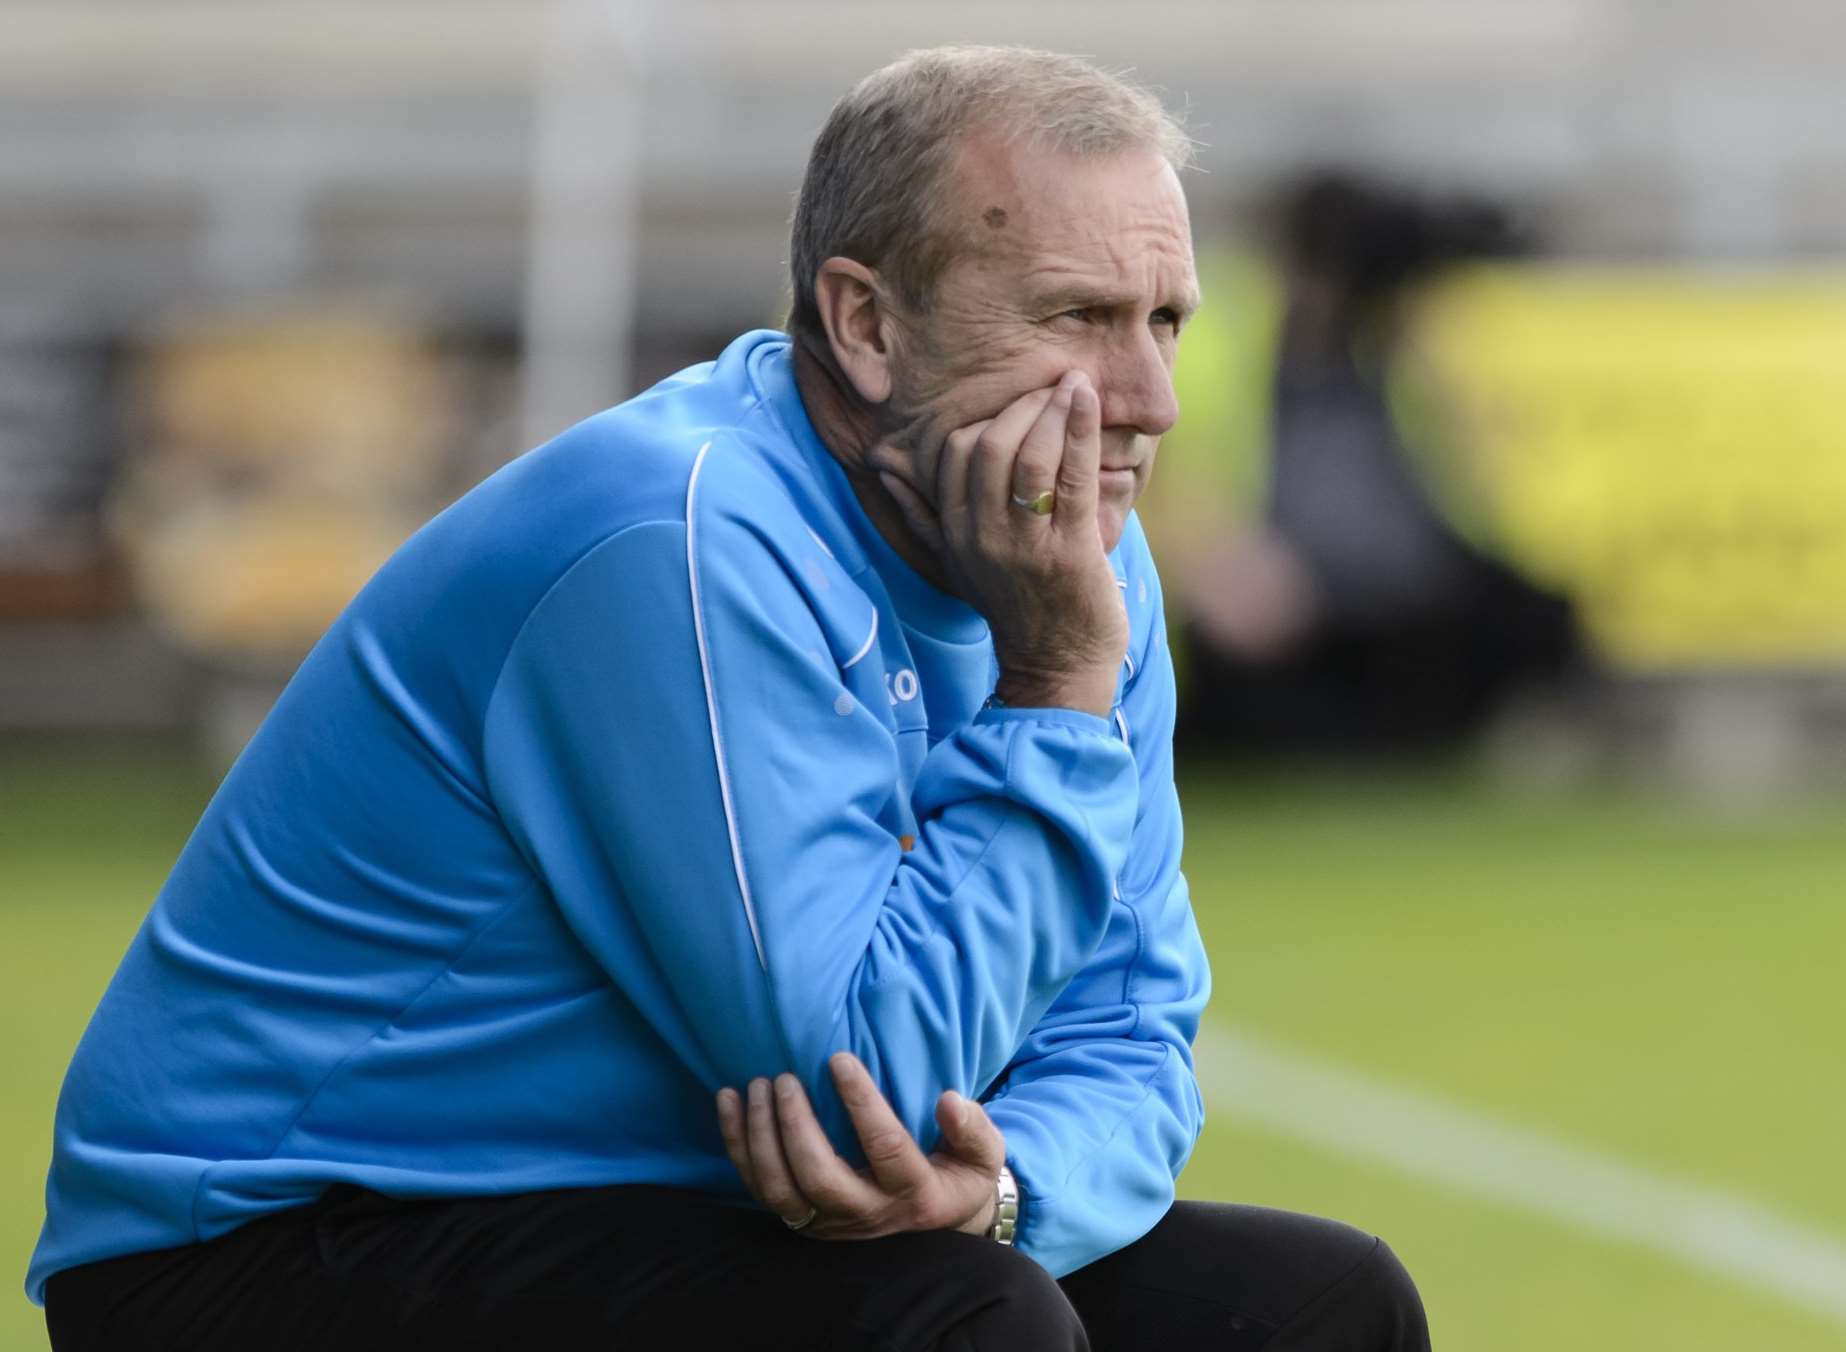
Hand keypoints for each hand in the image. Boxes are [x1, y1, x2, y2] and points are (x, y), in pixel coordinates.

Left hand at [715, 1051, 1004, 1239]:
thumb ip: (974, 1129)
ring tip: (757, 1086)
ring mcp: (829, 1223)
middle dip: (795, 1126)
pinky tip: (728, 1101)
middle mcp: (866, 1214)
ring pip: (781, 1191)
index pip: (883, 1148)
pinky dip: (737, 1147)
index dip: (861, 1103)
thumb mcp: (983, 1157)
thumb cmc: (958, 1175)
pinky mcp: (801, 1220)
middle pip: (819, 1178)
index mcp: (913, 1193)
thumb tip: (950, 1099)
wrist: (936, 1222)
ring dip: (761, 1137)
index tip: (839, 1058)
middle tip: (785, 1078)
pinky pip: (759, 1189)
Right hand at [877, 371, 1127, 716]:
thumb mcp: (956, 564)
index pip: (954, 453)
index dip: (985, 416)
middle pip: (989, 446)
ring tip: (1075, 384)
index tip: (1017, 399)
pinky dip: (1080, 430)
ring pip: (1029, 456)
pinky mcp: (1069, 552)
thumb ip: (922, 518)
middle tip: (1052, 384)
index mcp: (956, 533)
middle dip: (1021, 404)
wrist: (1057, 666)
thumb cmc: (1014, 606)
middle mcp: (983, 538)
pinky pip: (1071, 477)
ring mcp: (1025, 547)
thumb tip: (883, 472)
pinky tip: (1088, 401)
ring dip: (1053, 410)